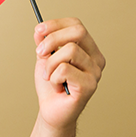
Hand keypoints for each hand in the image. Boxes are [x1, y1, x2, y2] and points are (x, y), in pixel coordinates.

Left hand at [33, 18, 104, 133]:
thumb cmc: (52, 87)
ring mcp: (95, 73)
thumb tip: (40, 30)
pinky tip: (56, 86)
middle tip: (39, 53)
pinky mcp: (89, 85)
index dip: (56, 24)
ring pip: (70, 51)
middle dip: (53, 40)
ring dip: (50, 64)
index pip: (77, 26)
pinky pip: (65, 70)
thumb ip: (44, 44)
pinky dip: (53, 77)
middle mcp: (96, 59)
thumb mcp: (45, 60)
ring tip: (49, 76)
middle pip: (78, 32)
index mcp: (89, 50)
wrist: (51, 111)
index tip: (39, 30)